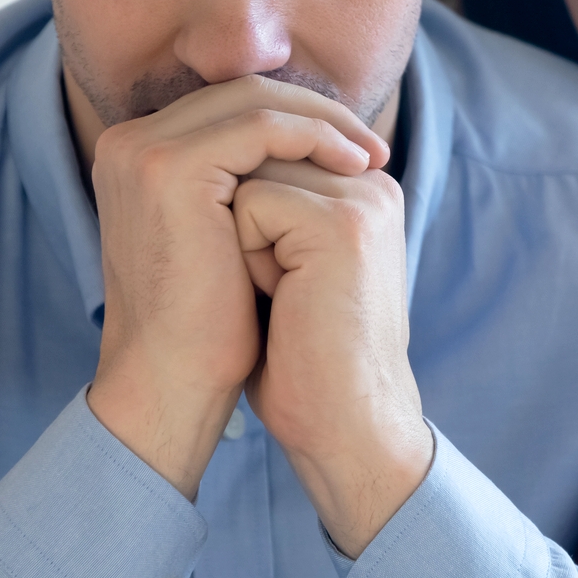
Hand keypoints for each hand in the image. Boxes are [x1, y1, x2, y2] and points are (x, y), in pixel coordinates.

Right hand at [85, 76, 387, 500]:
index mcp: (136, 154)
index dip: (297, 119)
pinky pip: (260, 127)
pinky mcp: (168, 167)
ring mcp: (143, 150)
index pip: (229, 106)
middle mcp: (128, 142)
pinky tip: (352, 165)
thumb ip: (244, 186)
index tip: (353, 149)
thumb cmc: (209, 325)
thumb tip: (312, 152)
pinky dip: (314, 137)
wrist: (172, 381)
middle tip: (373, 147)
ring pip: (255, 100)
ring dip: (324, 122)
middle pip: (242, 92)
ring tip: (372, 157)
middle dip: (317, 112)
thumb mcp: (226, 238)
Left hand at [235, 157, 428, 557]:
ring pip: (246, 177)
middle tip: (284, 294)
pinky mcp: (341, 222)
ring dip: (240, 241)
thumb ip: (268, 210)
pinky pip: (249, 203)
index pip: (266, 154)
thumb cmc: (302, 359)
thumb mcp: (283, 265)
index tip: (283, 285)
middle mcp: (370, 184)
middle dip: (240, 226)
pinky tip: (282, 299)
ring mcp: (361, 198)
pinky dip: (246, 256)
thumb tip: (207, 171)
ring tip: (285, 295)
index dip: (243, 221)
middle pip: (253, 157)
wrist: (343, 424)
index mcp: (362, 191)